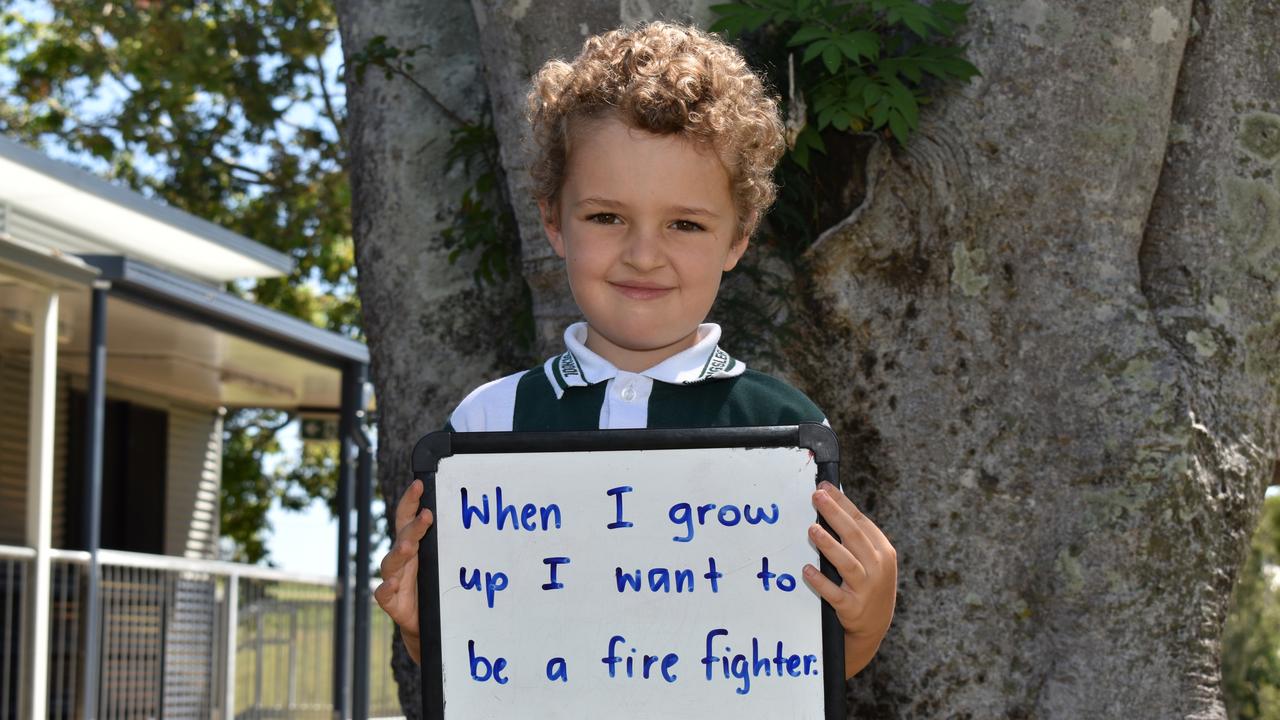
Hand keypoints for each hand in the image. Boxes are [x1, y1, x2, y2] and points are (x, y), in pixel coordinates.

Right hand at [373, 478, 433, 664]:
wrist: (425, 621)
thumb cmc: (434, 585)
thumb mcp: (442, 561)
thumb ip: (448, 543)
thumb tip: (477, 524)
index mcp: (412, 544)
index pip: (407, 517)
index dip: (411, 500)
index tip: (419, 484)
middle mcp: (401, 559)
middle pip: (401, 536)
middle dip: (413, 526)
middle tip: (426, 515)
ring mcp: (394, 579)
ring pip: (391, 562)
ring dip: (400, 552)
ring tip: (409, 546)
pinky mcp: (391, 601)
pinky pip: (383, 593)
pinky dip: (387, 588)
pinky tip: (393, 584)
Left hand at [802, 480, 897, 678]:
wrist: (874, 625)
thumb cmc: (868, 583)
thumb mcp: (872, 559)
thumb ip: (855, 538)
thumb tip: (829, 506)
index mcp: (882, 551)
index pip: (861, 521)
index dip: (842, 503)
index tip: (825, 487)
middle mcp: (877, 567)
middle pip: (854, 537)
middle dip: (834, 514)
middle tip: (817, 497)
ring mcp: (865, 588)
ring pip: (847, 563)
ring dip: (829, 545)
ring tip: (812, 530)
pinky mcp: (852, 607)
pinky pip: (834, 593)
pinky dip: (821, 581)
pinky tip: (807, 571)